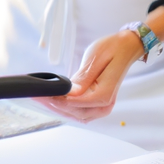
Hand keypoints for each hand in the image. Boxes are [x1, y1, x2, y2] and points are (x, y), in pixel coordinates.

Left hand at [35, 6, 163, 121]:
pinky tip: (53, 100)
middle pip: (74, 113)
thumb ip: (83, 77)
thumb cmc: (113, 49)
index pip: (76, 104)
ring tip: (41, 97)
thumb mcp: (95, 58)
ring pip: (76, 115)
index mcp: (104, 94)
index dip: (57, 100)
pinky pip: (79, 111)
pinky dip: (65, 108)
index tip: (42, 94)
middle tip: (36, 95)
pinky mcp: (97, 103)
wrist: (127, 48)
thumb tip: (71, 92)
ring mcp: (102, 106)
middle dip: (53, 105)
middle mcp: (105, 104)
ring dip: (57, 109)